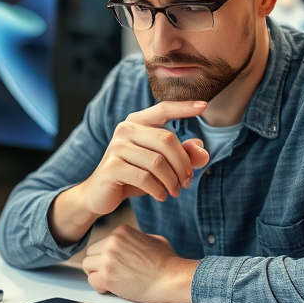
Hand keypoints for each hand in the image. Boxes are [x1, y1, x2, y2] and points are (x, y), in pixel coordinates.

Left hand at [81, 225, 196, 302]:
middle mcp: (112, 242)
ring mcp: (107, 259)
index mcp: (121, 231)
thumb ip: (135, 239)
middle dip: (98, 264)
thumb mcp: (153, 239)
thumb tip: (130, 244)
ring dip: (97, 275)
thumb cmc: (168, 262)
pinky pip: (92, 281)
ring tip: (112, 282)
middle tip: (112, 274)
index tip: (117, 264)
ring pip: (87, 266)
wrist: (173, 278)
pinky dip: (100, 287)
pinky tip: (113, 289)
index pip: (101, 243)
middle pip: (91, 253)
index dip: (107, 256)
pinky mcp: (106, 276)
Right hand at [83, 100, 210, 213]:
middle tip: (188, 182)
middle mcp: (125, 129)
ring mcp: (117, 147)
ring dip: (172, 180)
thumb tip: (203, 151)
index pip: (163, 109)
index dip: (183, 107)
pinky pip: (145, 177)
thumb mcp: (161, 165)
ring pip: (157, 162)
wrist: (99, 194)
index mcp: (138, 122)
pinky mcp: (112, 167)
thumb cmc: (134, 176)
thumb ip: (183, 155)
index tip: (204, 106)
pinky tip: (161, 196)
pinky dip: (158, 190)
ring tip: (176, 192)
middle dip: (183, 164)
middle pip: (167, 140)